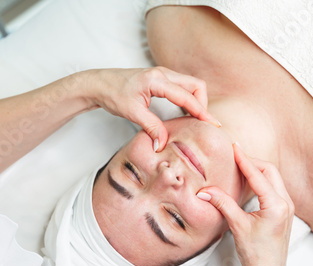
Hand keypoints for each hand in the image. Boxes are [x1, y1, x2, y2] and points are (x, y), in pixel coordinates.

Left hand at [86, 67, 220, 150]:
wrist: (99, 84)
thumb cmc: (112, 94)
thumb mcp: (132, 113)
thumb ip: (151, 127)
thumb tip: (162, 144)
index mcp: (157, 80)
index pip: (187, 97)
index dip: (202, 112)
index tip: (213, 125)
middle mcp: (163, 73)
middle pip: (196, 85)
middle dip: (203, 104)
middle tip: (202, 123)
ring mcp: (163, 74)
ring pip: (191, 85)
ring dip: (196, 101)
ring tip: (195, 121)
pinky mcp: (161, 79)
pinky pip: (183, 86)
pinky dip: (189, 99)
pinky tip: (185, 113)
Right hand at [197, 143, 293, 265]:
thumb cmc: (255, 253)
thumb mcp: (237, 226)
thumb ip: (223, 204)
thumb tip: (205, 190)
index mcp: (277, 205)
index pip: (258, 175)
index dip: (244, 160)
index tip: (233, 148)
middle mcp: (286, 203)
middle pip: (269, 171)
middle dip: (251, 161)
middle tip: (234, 155)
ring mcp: (287, 207)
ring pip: (273, 177)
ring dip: (257, 170)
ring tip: (239, 165)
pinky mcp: (283, 210)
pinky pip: (274, 187)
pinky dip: (261, 179)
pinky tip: (248, 180)